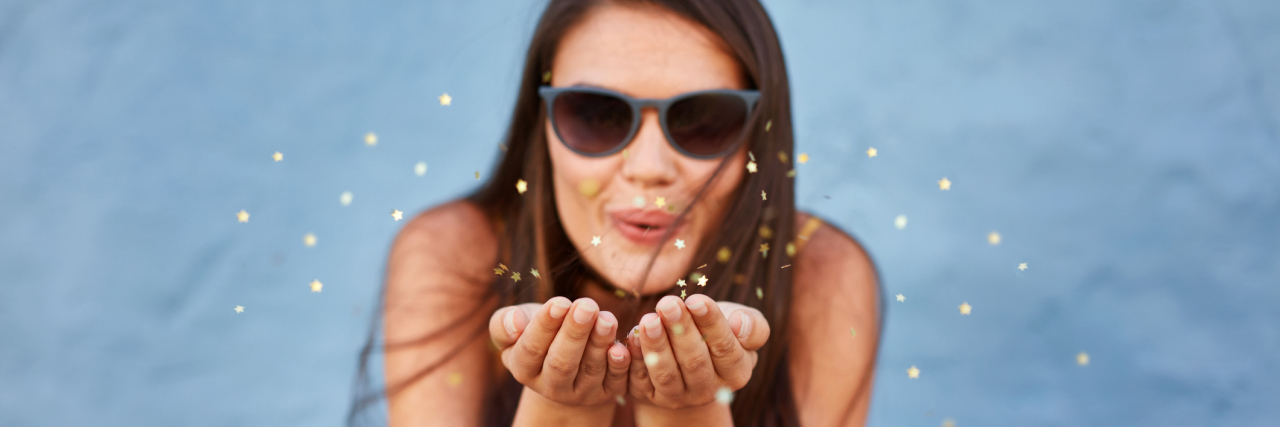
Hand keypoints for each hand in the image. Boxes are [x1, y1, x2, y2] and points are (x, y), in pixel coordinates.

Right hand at [489, 297, 631, 406]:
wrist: (566, 357)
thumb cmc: (538, 331)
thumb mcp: (517, 324)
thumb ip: (505, 323)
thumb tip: (515, 322)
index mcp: (523, 368)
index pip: (531, 349)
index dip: (545, 326)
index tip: (560, 302)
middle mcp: (551, 386)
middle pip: (561, 363)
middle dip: (575, 333)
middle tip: (586, 305)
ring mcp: (580, 393)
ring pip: (590, 370)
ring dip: (599, 343)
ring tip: (605, 318)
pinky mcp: (607, 392)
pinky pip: (616, 382)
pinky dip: (621, 365)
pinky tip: (622, 345)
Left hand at [625, 294, 770, 408]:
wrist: (691, 362)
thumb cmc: (720, 333)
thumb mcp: (743, 326)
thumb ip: (753, 325)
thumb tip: (739, 323)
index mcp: (736, 373)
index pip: (725, 348)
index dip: (711, 323)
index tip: (696, 299)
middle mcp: (709, 390)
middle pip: (694, 362)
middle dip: (680, 330)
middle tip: (668, 303)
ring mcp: (679, 397)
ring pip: (667, 374)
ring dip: (656, 345)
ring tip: (649, 318)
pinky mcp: (651, 397)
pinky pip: (641, 380)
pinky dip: (635, 359)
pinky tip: (632, 336)